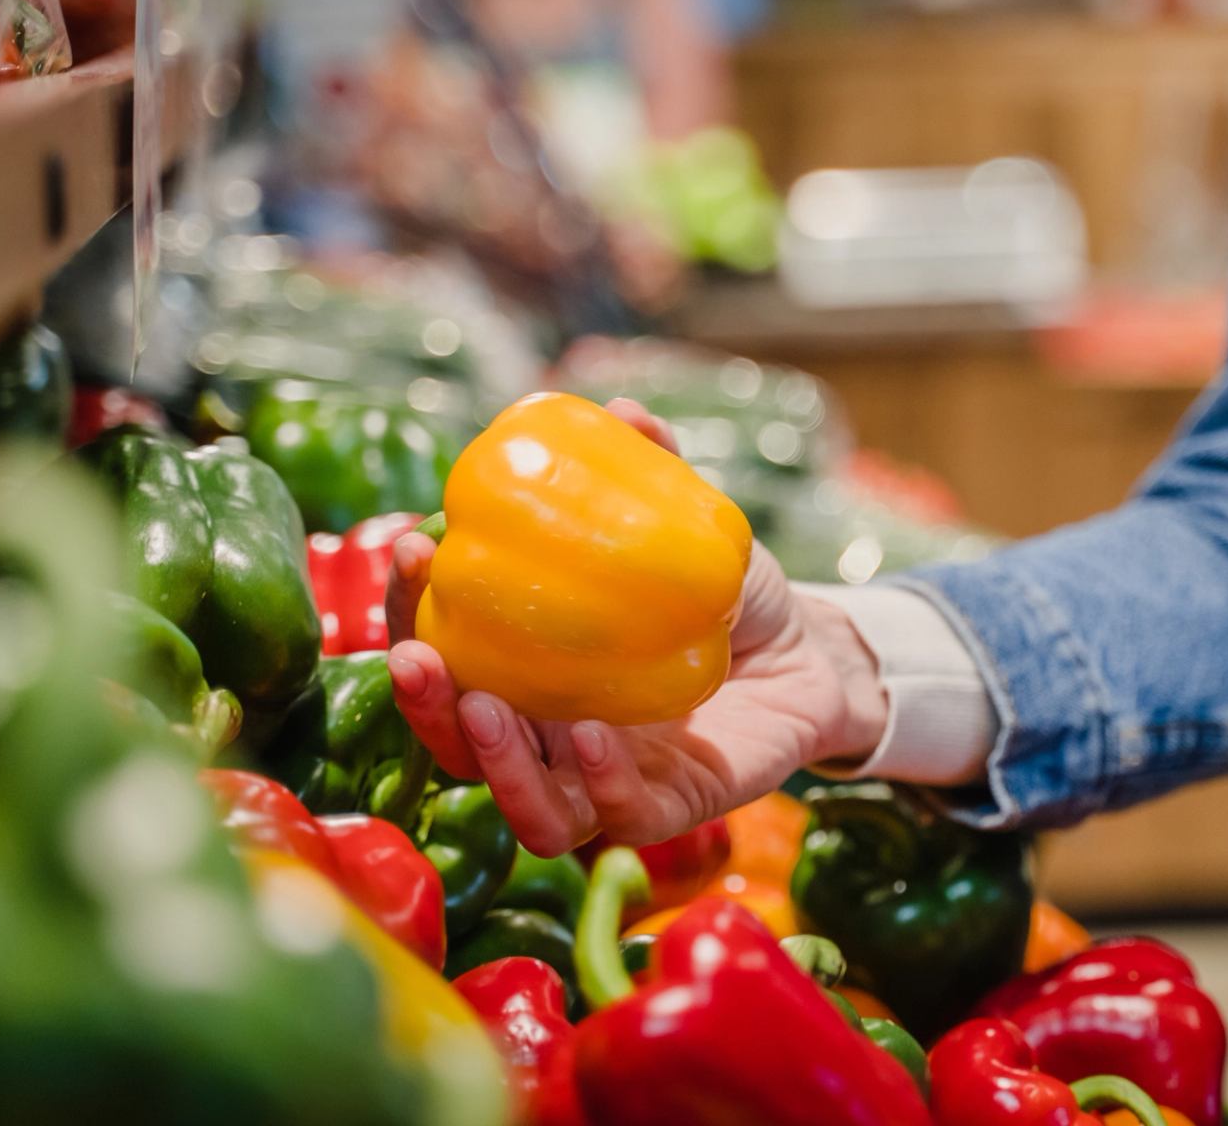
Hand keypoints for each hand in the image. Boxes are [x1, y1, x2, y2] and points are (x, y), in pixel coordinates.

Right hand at [385, 398, 888, 854]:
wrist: (815, 650)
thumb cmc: (733, 591)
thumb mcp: (692, 529)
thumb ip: (656, 475)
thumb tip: (622, 409)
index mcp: (535, 669)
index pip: (449, 652)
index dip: (411, 610)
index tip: (412, 549)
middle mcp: (556, 738)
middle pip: (462, 744)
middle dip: (425, 703)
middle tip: (415, 653)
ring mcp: (611, 782)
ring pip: (527, 809)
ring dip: (492, 762)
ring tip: (485, 703)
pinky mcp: (672, 810)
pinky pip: (619, 818)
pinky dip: (598, 782)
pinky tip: (590, 734)